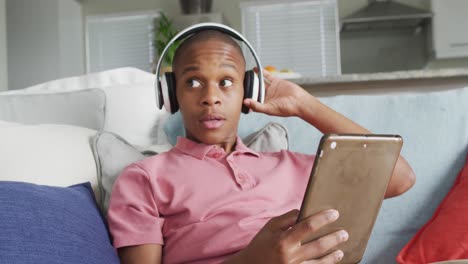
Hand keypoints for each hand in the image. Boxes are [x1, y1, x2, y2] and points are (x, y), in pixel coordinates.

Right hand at [228, 209, 347, 263]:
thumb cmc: (261, 245)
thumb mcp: (269, 227)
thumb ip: (287, 218)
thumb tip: (304, 211)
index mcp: (283, 240)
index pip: (308, 226)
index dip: (323, 219)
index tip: (334, 213)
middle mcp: (290, 256)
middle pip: (318, 246)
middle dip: (334, 238)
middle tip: (344, 233)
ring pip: (319, 263)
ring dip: (333, 256)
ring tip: (340, 249)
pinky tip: (332, 261)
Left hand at [243, 70, 311, 116]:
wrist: (300, 102)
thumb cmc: (287, 109)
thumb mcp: (269, 109)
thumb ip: (257, 106)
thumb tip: (246, 102)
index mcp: (264, 104)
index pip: (252, 100)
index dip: (246, 97)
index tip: (238, 93)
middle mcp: (267, 97)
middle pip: (255, 90)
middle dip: (249, 87)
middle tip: (240, 82)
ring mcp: (271, 89)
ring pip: (260, 82)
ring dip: (254, 79)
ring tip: (246, 75)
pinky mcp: (276, 82)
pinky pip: (268, 76)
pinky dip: (262, 73)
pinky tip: (256, 70)